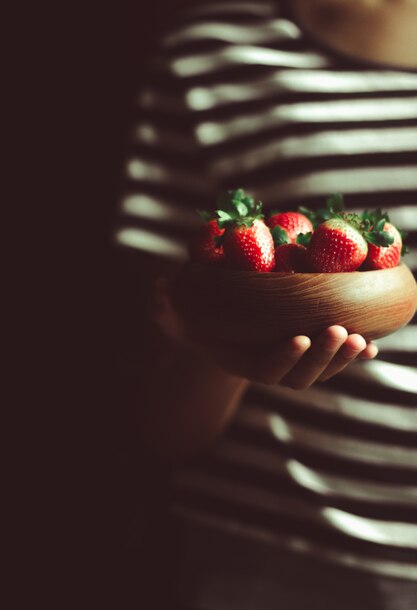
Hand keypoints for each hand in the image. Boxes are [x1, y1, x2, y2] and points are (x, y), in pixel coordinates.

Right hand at [152, 278, 378, 389]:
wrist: (219, 329)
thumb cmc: (196, 321)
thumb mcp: (173, 313)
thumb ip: (163, 306)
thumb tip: (158, 289)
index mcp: (244, 363)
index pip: (267, 369)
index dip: (285, 358)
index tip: (299, 337)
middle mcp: (272, 369)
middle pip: (303, 375)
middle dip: (324, 357)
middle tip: (342, 331)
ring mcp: (293, 363)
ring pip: (324, 370)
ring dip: (344, 358)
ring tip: (362, 339)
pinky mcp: (308, 352)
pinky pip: (334, 358)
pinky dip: (355, 356)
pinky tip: (372, 345)